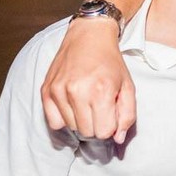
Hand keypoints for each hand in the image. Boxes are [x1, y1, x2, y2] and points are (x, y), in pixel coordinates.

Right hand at [41, 18, 135, 143]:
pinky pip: (54, 122)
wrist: (89, 36)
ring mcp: (59, 91)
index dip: (110, 126)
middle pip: (87, 132)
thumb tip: (118, 138)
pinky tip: (72, 105)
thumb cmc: (111, 62)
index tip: (111, 114)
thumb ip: (128, 115)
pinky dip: (64, 118)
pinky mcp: (46, 90)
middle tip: (99, 107)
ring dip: (81, 120)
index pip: (103, 132)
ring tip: (87, 101)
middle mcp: (77, 92)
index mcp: (101, 91)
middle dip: (96, 124)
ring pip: (71, 128)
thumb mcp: (128, 86)